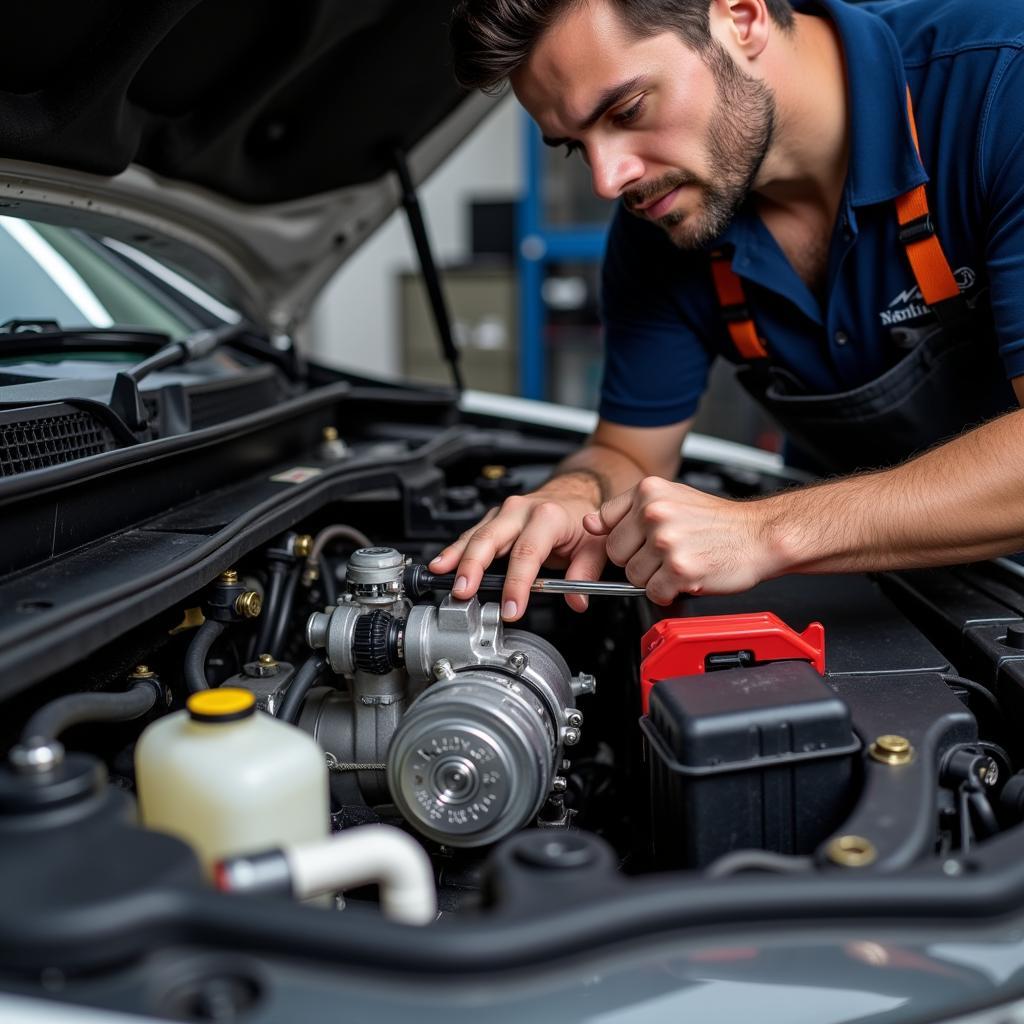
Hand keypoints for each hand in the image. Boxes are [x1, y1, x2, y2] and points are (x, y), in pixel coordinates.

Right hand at [428, 490, 607, 619]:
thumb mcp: (593, 546)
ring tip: (441, 575)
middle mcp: (521, 510)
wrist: (571, 494)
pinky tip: (441, 565)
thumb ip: (585, 574)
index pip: (528, 552)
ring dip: (456, 557)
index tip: (511, 608)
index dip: (517, 583)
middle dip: (474, 566)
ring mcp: (504, 513)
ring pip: (475, 535)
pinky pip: (471, 535)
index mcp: (548, 516)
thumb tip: (577, 600)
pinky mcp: (493, 519)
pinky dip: (455, 551)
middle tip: (464, 591)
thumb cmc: (578, 519)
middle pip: (491, 539)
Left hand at [582, 476, 777, 602]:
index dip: (624, 538)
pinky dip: (669, 592)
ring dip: (655, 578)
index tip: (639, 541)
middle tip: (666, 555)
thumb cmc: (719, 521)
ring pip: (634, 577)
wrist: (761, 535)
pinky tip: (687, 576)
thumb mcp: (671, 499)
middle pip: (616, 554)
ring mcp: (666, 541)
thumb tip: (590, 522)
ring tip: (680, 563)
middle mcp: (655, 512)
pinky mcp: (679, 569)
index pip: (606, 523)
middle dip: (637, 561)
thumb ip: (627, 510)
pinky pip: (654, 593)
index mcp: (649, 491)